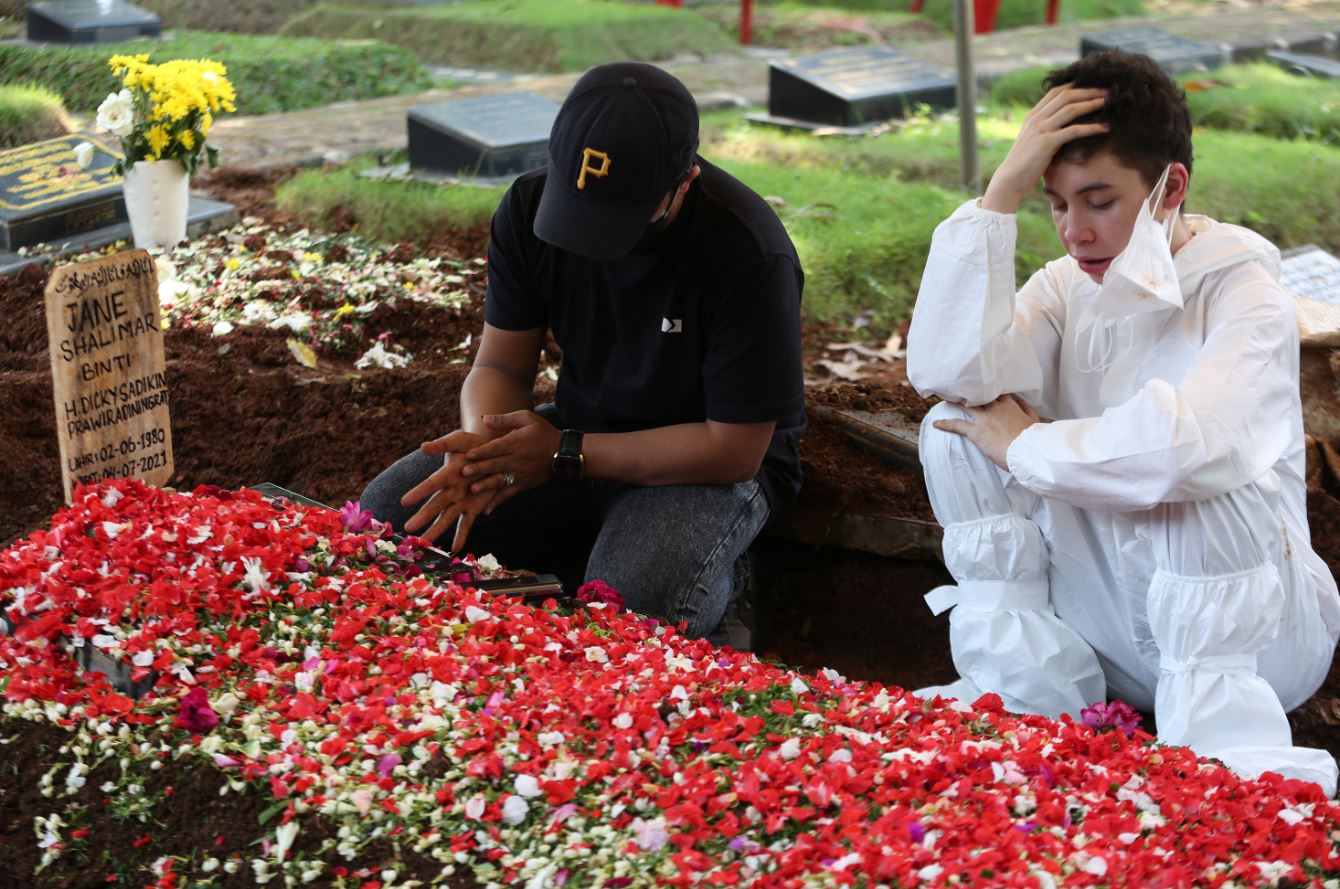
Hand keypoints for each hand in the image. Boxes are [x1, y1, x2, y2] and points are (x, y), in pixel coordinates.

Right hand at [401, 430, 493, 550]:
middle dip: (423, 516)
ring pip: (448, 518)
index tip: (404, 501)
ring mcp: (461, 501)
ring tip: (426, 542)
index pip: (431, 484)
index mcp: (446, 474)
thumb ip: (443, 445)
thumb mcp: (458, 440)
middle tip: (408, 529)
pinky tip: (457, 549)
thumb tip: (424, 447)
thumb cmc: (472, 445)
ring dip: (438, 530)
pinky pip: (467, 523)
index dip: (419, 492)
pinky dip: (462, 535)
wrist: (492, 453)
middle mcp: (450, 490)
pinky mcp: (474, 508)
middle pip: (435, 505)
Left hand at [461, 410, 563, 510]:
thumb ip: (505, 420)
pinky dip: (497, 502)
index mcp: (516, 443)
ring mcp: (520, 474)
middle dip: (479, 469)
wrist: (563, 453)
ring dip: (487, 486)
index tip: (468, 455)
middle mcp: (517, 460)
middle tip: (464, 473)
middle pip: (496, 465)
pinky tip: (486, 511)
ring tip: (474, 490)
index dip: (482, 452)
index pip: (496, 448)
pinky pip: (509, 494)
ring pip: (501, 480)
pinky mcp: (523, 485)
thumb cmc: (543, 433)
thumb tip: (484, 419)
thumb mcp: (527, 418)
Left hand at [932, 395, 1041, 468]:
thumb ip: (1027, 409)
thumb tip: (1022, 402)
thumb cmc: (1033, 437)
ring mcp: (984, 419)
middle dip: (969, 392)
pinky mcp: (976, 432)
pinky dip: (946, 424)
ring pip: (966, 406)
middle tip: (959, 388)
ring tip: (945, 398)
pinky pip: (957, 425)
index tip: (982, 388)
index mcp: (1009, 404)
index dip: (988, 391)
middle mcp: (995, 408)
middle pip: (978, 396)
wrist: (1028, 450)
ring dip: (955, 402)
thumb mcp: (1034, 420)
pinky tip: (936, 424)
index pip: (996, 393)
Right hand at [982, 84, 1109, 213]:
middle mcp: (1036, 118)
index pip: (1056, 91)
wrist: (1010, 180)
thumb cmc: (1024, 164)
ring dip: (1092, 104)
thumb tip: (1064, 125)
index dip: (1077, 85)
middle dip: (1089, 91)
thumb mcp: (1033, 140)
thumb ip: (1045, 128)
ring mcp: (1040, 129)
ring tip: (1109, 103)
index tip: (1093, 86)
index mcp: (1032, 115)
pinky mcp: (1046, 143)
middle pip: (1066, 95)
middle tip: (1108, 91)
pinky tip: (1104, 128)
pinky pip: (1073, 131)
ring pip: (1071, 109)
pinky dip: (1091, 128)